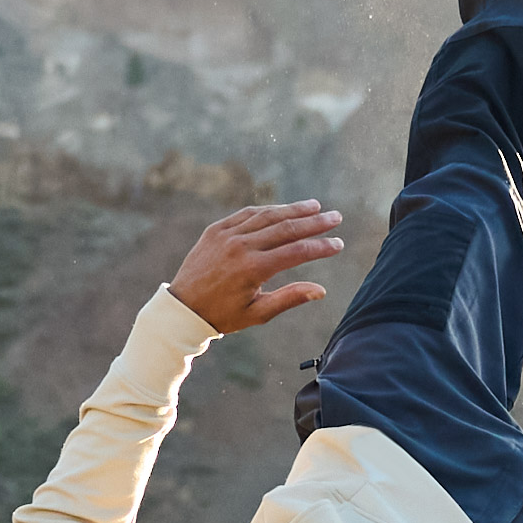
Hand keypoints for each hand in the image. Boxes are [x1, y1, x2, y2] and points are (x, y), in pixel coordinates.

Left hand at [168, 201, 344, 333]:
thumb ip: (290, 298)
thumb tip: (321, 290)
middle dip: (315, 222)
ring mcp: (227, 235)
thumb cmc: (223, 315)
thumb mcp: (258, 314)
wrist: (183, 308)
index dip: (321, 247)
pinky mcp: (215, 229)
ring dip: (294, 210)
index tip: (339, 244)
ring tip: (315, 206)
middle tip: (336, 217)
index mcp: (253, 269)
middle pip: (286, 228)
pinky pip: (247, 214)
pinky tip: (283, 209)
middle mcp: (241, 247)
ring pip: (267, 216)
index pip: (297, 252)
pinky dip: (268, 211)